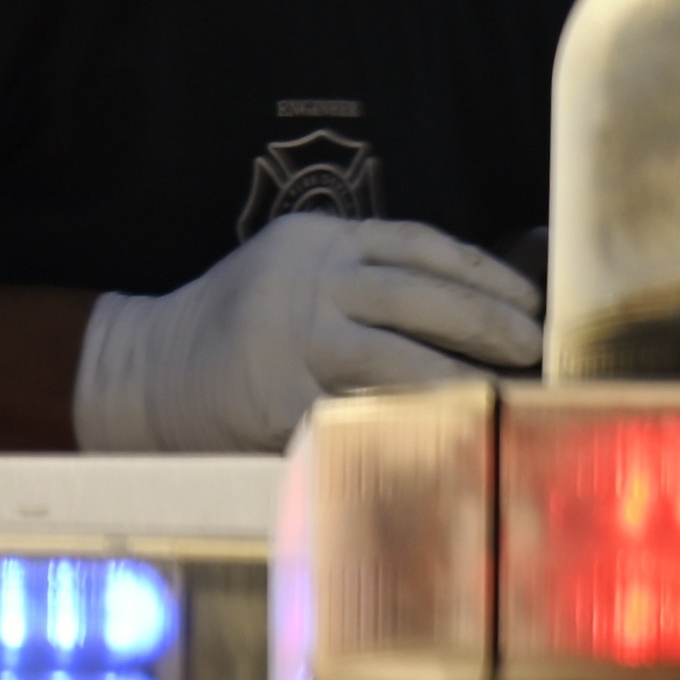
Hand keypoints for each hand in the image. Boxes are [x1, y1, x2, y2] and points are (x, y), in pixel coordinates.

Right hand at [70, 213, 540, 453]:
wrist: (145, 369)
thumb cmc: (244, 325)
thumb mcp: (301, 274)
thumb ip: (371, 281)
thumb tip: (482, 303)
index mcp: (319, 240)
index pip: (418, 245)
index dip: (482, 273)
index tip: (532, 301)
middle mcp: (307, 280)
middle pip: (415, 295)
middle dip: (484, 324)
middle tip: (534, 351)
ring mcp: (289, 338)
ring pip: (392, 356)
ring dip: (457, 378)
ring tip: (504, 395)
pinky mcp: (273, 397)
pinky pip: (352, 412)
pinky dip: (401, 427)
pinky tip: (445, 440)